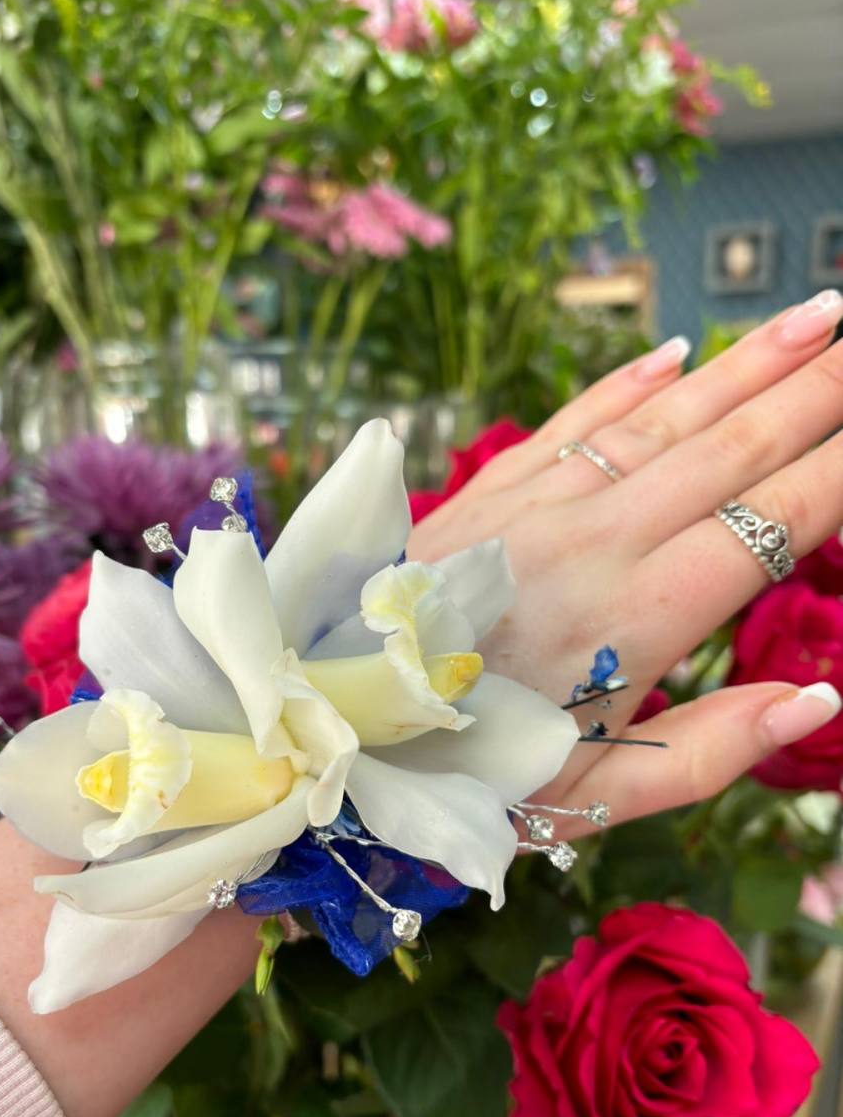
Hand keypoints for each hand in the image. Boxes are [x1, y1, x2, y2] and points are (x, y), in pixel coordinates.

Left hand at [409, 290, 842, 834]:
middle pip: (728, 447)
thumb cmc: (461, 772)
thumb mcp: (588, 799)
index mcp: (631, 620)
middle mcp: (590, 542)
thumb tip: (819, 699)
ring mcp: (533, 505)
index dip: (841, 468)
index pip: (768, 523)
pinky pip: (572, 422)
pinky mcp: (485, 491)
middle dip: (815, 387)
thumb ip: (707, 753)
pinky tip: (674, 350)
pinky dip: (626, 382)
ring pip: (660, 417)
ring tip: (815, 316)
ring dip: (744, 362)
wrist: (325, 719)